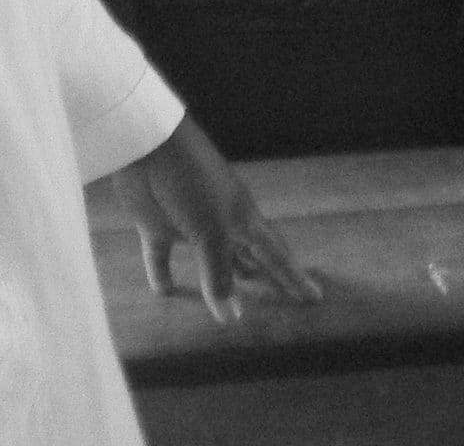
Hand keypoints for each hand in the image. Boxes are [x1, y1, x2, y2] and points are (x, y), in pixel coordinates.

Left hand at [108, 116, 319, 323]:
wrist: (148, 145)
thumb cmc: (191, 182)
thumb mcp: (211, 232)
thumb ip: (219, 274)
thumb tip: (232, 318)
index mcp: (243, 219)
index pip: (275, 254)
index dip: (294, 277)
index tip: (314, 297)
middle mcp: (221, 222)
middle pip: (247, 255)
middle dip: (263, 275)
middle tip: (279, 299)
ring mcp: (189, 223)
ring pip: (209, 257)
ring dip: (218, 277)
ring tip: (231, 300)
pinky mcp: (158, 224)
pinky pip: (161, 255)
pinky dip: (163, 273)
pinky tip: (164, 291)